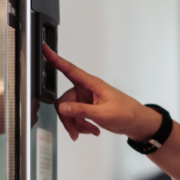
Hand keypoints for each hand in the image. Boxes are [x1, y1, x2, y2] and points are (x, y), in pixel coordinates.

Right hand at [43, 44, 160, 141]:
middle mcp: (86, 89)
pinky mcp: (86, 108)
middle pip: (64, 101)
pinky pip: (74, 116)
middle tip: (76, 131)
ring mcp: (85, 99)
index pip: (69, 69)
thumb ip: (81, 110)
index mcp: (92, 84)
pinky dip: (80, 125)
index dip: (55, 58)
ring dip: (76, 124)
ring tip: (90, 130)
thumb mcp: (103, 113)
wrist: (135, 122)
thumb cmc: (126, 112)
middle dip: (69, 118)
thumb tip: (63, 108)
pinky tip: (91, 129)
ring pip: (68, 111)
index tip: (44, 48)